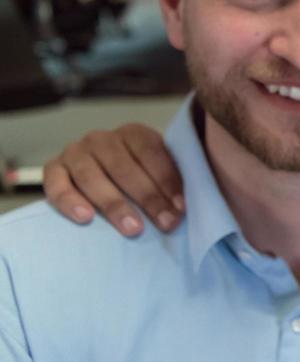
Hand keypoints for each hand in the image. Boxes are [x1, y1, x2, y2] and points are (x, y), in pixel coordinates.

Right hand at [42, 124, 183, 236]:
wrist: (100, 176)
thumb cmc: (138, 177)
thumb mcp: (157, 172)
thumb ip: (171, 181)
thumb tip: (184, 208)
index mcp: (132, 133)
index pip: (150, 152)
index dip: (167, 179)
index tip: (181, 207)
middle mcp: (101, 139)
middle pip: (123, 166)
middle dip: (147, 197)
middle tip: (165, 223)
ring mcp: (74, 152)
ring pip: (92, 176)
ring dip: (114, 204)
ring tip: (132, 228)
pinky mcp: (53, 169)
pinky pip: (56, 185)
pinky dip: (70, 201)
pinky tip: (85, 218)